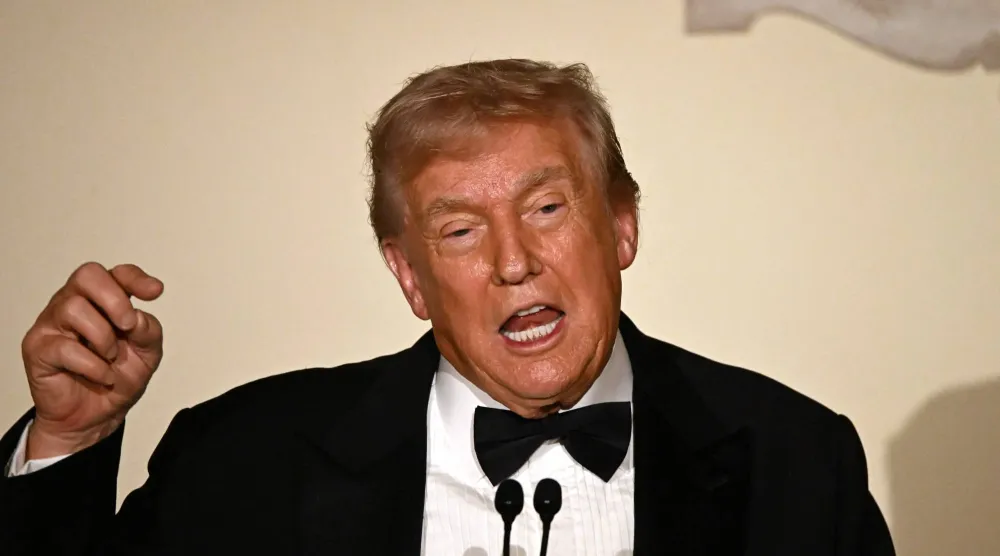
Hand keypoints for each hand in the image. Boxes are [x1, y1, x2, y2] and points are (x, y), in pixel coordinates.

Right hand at [20, 262, 163, 459]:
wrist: (96, 417)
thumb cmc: (117, 378)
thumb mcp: (147, 354)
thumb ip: (149, 331)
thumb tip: (137, 318)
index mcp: (103, 301)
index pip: (116, 274)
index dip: (135, 278)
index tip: (155, 292)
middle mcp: (75, 305)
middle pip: (87, 275)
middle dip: (114, 299)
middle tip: (128, 326)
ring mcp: (53, 325)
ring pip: (74, 308)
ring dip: (103, 338)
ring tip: (111, 358)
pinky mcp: (38, 349)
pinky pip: (65, 347)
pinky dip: (93, 365)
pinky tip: (102, 376)